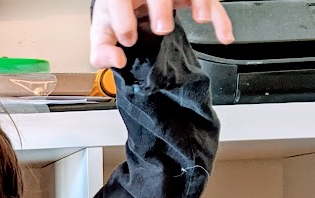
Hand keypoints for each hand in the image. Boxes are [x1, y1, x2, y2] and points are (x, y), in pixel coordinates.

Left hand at [90, 0, 233, 68]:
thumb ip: (102, 51)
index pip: (119, 1)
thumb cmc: (117, 17)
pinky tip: (224, 35)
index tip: (129, 39)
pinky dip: (220, 19)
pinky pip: (209, 3)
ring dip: (200, 1)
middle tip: (162, 28)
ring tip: (200, 18)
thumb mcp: (105, 33)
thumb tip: (116, 61)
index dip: (123, 21)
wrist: (131, 3)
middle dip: (162, 7)